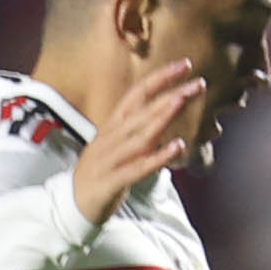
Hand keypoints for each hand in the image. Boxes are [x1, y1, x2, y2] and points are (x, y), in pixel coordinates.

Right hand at [72, 60, 205, 222]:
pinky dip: (157, 157)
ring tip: (182, 101)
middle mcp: (110, 137)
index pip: (137, 94)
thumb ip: (139, 129)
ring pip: (139, 135)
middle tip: (198, 82)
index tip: (185, 65)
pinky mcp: (111, 181)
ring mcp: (109, 159)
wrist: (72, 205)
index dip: (160, 78)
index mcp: (113, 126)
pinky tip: (177, 147)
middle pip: (143, 111)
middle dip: (171, 94)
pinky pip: (137, 168)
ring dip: (162, 117)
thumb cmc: (102, 173)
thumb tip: (165, 113)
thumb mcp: (118, 145)